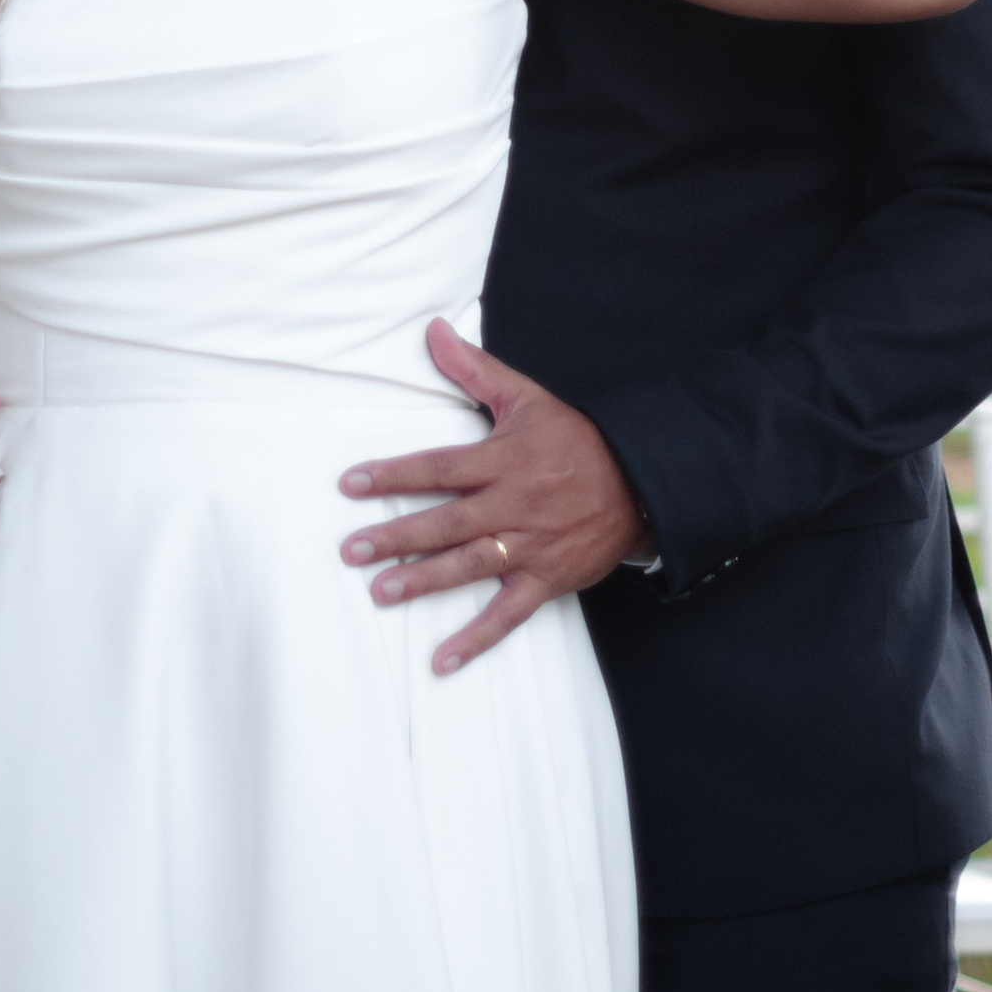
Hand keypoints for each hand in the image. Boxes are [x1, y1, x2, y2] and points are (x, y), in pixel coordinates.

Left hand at [337, 324, 649, 673]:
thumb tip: (432, 331)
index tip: (351, 483)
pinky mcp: (546, 578)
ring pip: (470, 565)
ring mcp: (530, 545)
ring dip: (425, 581)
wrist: (639, 483)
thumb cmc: (576, 439)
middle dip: (397, 536)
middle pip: (446, 521)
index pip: (439, 468)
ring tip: (381, 591)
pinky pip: (508, 614)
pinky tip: (442, 660)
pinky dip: (476, 638)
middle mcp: (513, 504)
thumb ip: (475, 370)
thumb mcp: (527, 398)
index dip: (394, 475)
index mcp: (504, 459)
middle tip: (351, 550)